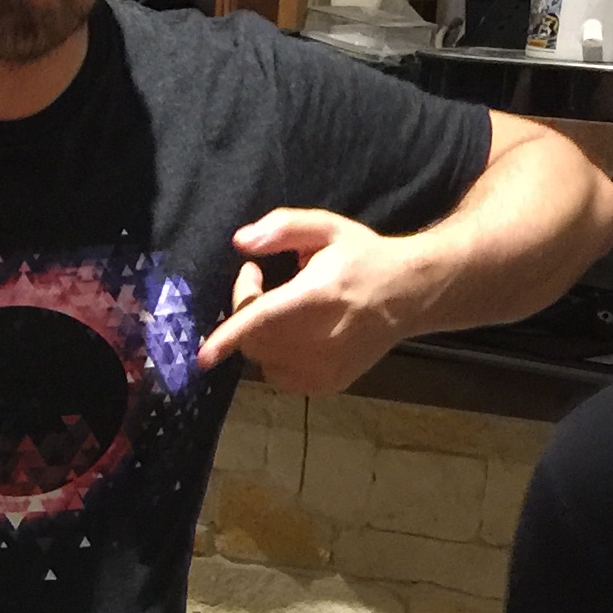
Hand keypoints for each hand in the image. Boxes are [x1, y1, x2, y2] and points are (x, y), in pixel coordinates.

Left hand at [195, 209, 411, 394]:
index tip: (203, 355)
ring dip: (259, 335)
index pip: (264, 319)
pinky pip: (281, 376)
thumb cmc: (363, 258)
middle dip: (245, 311)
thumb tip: (241, 243)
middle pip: (257, 339)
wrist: (409, 295)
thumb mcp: (327, 228)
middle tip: (260, 281)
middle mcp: (322, 337)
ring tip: (283, 308)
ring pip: (264, 359)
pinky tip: (295, 334)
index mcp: (319, 295)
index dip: (230, 337)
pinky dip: (275, 356)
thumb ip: (282, 228)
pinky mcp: (328, 384)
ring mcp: (326, 367)